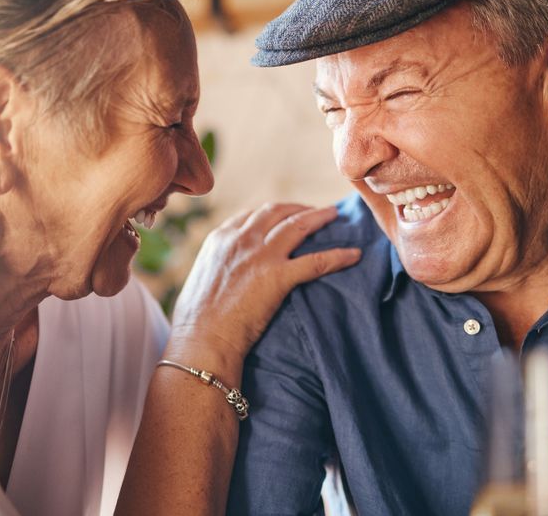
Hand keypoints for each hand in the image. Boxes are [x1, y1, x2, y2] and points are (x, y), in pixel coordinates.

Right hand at [168, 203, 360, 366]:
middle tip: (314, 212)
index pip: (253, 215)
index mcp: (220, 239)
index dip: (274, 212)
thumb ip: (216, 266)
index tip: (286, 214)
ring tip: (334, 215)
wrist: (202, 339)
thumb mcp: (201, 279)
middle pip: (277, 212)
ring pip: (298, 226)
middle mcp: (241, 239)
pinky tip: (353, 255)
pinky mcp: (278, 277)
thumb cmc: (194, 321)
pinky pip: (316, 262)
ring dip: (319, 218)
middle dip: (298, 208)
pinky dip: (337, 256)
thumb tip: (224, 271)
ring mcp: (261, 256)